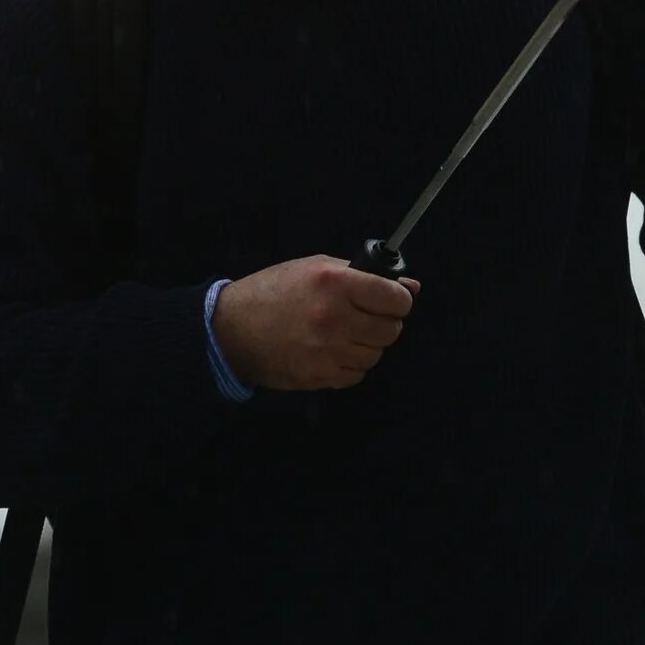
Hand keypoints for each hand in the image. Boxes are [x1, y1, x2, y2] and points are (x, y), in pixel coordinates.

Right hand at [212, 255, 416, 391]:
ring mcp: (327, 351)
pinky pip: (357, 375)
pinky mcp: (319, 377)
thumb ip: (365, 275)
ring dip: (367, 345)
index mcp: (335, 283)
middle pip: (391, 330)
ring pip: (376, 355)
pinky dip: (351, 365)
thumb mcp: (317, 267)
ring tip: (344, 333)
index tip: (390, 300)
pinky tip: (332, 351)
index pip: (396, 299)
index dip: (398, 300)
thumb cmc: (276, 290)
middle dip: (384, 323)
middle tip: (365, 317)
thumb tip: (412, 287)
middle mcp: (334, 317)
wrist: (232, 329)